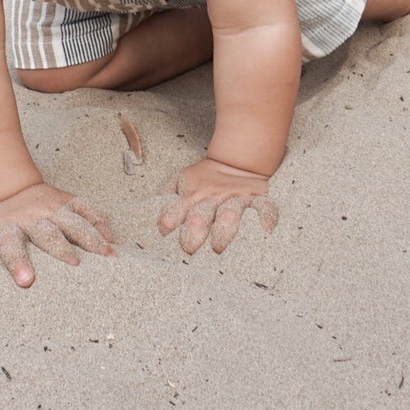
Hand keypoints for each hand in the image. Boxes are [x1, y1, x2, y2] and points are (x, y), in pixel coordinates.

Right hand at [0, 183, 115, 288]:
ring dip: (19, 261)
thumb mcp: (68, 204)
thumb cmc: (43, 205)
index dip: (93, 237)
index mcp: (54, 210)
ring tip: (26, 281)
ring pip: (12, 243)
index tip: (108, 255)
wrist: (5, 187)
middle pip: (47, 234)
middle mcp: (32, 218)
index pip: (77, 224)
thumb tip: (112, 240)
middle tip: (74, 265)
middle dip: (60, 249)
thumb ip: (90, 217)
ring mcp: (8, 225)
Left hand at [157, 157, 278, 255]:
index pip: (174, 210)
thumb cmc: (204, 178)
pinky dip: (266, 218)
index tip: (163, 233)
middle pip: (200, 215)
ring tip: (218, 247)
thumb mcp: (181, 181)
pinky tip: (265, 231)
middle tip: (189, 248)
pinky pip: (264, 208)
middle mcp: (212, 198)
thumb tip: (142, 213)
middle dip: (194, 231)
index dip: (167, 221)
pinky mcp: (256, 198)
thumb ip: (165, 196)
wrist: (237, 161)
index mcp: (191, 196)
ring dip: (224, 230)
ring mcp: (235, 198)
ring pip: (230, 214)